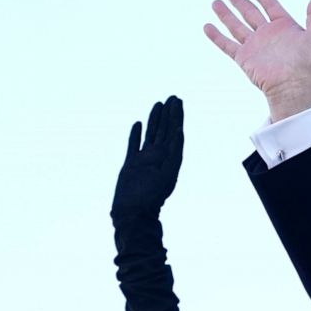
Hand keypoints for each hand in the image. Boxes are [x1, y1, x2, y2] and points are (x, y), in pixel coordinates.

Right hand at [111, 96, 183, 220]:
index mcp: (170, 159)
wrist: (134, 213)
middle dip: (170, 114)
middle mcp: (159, 157)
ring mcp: (144, 160)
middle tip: (173, 97)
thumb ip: (173, 152)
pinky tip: (138, 124)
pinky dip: (136, 134)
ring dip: (155, 120)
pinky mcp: (131, 164)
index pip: (175, 133)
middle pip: (165, 130)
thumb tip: (179, 132)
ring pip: (151, 134)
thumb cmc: (150, 196)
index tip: (178, 102)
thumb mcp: (166, 172)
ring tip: (158, 104)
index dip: (177, 117)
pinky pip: (134, 145)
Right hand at [204, 0, 310, 121]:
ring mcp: (255, 46)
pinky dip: (216, 36)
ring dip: (225, 15)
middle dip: (239, 1)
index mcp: (284, 27)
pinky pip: (227, 45)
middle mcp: (267, 35)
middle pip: (250, 13)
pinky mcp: (244, 58)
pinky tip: (207, 26)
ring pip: (236, 26)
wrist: (293, 88)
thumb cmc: (308, 65)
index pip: (271, 6)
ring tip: (216, 2)